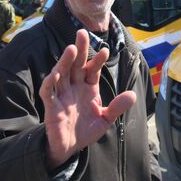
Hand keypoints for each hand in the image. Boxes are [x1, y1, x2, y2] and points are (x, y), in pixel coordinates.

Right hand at [39, 29, 136, 168]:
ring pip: (61, 73)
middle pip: (75, 64)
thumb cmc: (86, 130)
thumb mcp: (106, 119)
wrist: (69, 147)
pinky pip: (48, 91)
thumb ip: (117, 107)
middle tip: (81, 32)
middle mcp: (74, 87)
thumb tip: (132, 95)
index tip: (105, 50)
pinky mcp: (51, 106)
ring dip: (65, 61)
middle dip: (79, 49)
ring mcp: (62, 95)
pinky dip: (50, 82)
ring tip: (71, 48)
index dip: (97, 60)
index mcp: (88, 87)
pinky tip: (55, 74)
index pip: (92, 69)